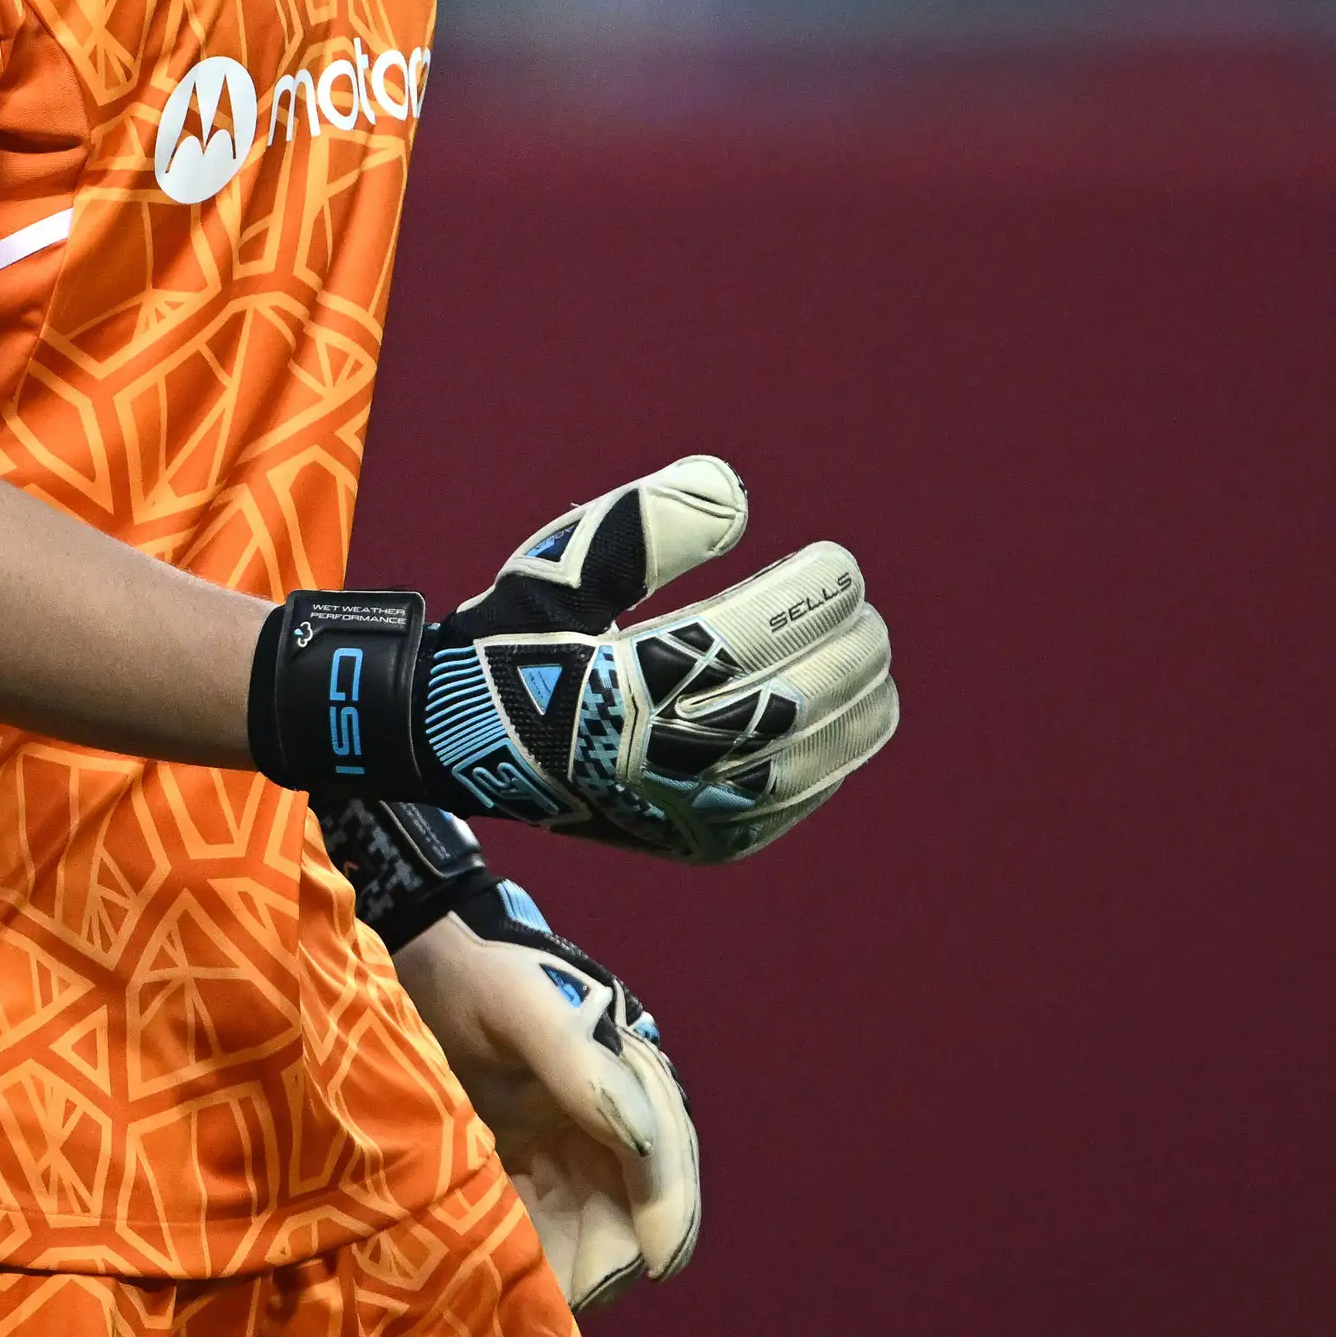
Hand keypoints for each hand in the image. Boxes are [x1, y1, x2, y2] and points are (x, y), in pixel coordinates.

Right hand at [252, 456, 899, 860]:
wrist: (465, 745)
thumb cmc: (518, 641)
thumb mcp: (562, 565)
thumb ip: (648, 521)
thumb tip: (737, 494)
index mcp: (629, 684)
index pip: (753, 635)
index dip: (809, 596)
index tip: (838, 563)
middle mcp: (664, 758)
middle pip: (797, 698)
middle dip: (845, 644)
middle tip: (859, 606)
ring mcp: (688, 810)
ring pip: (810, 757)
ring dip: (857, 701)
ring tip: (870, 654)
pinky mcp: (700, 843)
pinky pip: (793, 803)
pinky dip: (835, 758)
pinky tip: (847, 718)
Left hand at [392, 881, 697, 1312]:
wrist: (423, 956)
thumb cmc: (479, 975)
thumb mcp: (525, 1008)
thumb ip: (583, 1069)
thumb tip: (644, 1143)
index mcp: (634, 1080)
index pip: (664, 1167)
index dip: (662, 1220)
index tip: (644, 1270)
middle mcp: (617, 1122)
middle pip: (633, 1214)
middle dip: (607, 1260)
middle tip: (565, 1291)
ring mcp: (574, 1148)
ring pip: (592, 1232)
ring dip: (570, 1265)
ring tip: (531, 1288)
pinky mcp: (533, 1166)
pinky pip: (547, 1227)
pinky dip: (536, 1253)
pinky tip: (504, 1269)